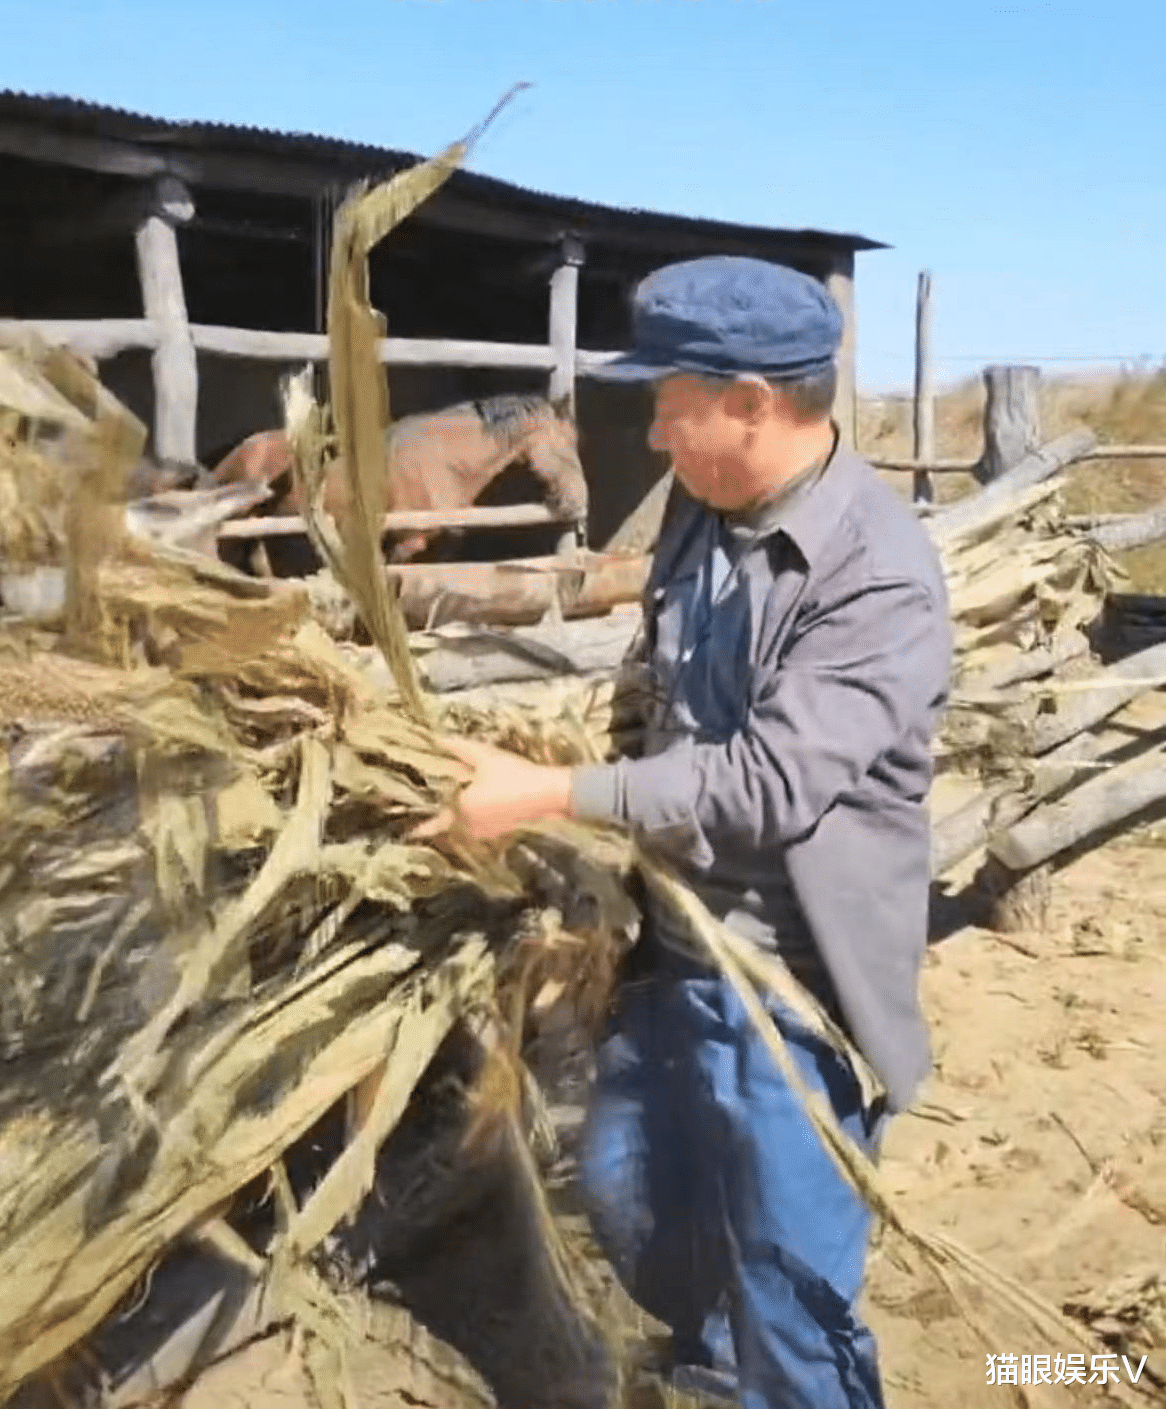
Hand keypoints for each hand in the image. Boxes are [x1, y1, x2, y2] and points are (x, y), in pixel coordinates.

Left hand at [409, 736, 573, 843]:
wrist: (549, 793)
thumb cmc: (513, 774)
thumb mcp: (484, 756)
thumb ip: (457, 748)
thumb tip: (437, 740)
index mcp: (461, 810)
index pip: (433, 824)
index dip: (420, 828)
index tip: (406, 832)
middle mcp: (470, 826)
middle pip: (449, 821)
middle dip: (441, 812)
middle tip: (431, 799)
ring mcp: (486, 831)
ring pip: (464, 823)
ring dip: (459, 812)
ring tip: (457, 795)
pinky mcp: (500, 830)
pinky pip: (478, 824)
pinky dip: (474, 814)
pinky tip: (480, 799)